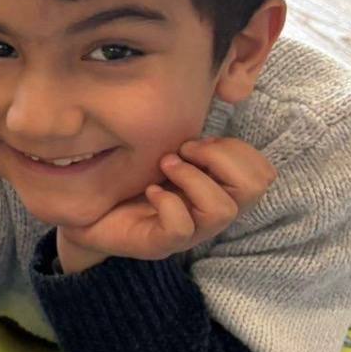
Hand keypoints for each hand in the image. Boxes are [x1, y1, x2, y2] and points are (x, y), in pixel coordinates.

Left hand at [56, 137, 276, 273]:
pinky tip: (150, 192)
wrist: (88, 215)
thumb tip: (206, 107)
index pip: (262, 172)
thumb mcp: (163, 150)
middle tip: (182, 151)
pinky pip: (181, 227)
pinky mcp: (160, 244)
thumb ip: (188, 138)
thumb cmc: (128, 180)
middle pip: (255, 187)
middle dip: (220, 158)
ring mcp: (190, 233)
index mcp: (218, 189)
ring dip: (192, 178)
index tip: (193, 143)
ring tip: (164, 166)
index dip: (235, 150)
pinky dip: (167, 203)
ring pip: (223, 210)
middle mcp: (211, 213)